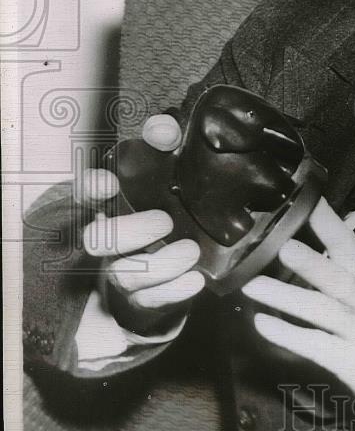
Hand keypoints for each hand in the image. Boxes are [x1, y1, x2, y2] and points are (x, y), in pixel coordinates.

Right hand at [77, 114, 203, 332]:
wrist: (165, 263)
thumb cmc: (155, 206)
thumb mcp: (157, 172)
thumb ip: (159, 145)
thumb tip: (165, 129)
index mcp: (107, 206)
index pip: (84, 195)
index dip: (90, 190)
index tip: (109, 183)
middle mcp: (107, 240)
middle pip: (98, 242)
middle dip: (128, 232)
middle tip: (164, 220)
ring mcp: (121, 272)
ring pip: (124, 275)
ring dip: (159, 264)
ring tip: (190, 251)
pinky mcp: (141, 300)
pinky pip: (150, 301)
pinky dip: (173, 291)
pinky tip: (195, 279)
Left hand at [244, 198, 354, 430]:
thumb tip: (337, 259)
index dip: (332, 226)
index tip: (309, 202)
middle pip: (341, 279)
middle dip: (312, 262)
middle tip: (282, 245)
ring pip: (322, 311)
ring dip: (286, 297)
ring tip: (254, 286)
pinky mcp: (354, 366)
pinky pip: (316, 347)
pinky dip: (289, 335)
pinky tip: (264, 326)